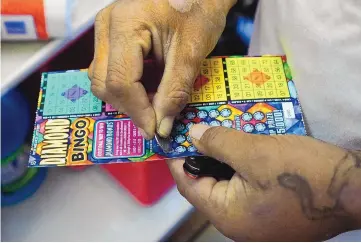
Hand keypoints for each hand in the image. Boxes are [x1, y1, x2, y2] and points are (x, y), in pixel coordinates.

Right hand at [88, 0, 235, 138]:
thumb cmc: (198, 10)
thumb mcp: (192, 52)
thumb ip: (174, 91)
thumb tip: (161, 127)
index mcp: (125, 24)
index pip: (120, 81)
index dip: (137, 111)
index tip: (155, 130)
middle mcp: (106, 26)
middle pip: (104, 83)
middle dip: (130, 107)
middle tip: (157, 118)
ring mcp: (105, 30)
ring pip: (102, 79)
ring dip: (126, 98)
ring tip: (154, 102)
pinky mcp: (110, 36)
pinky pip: (109, 70)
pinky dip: (127, 87)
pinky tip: (147, 88)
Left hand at [168, 124, 360, 240]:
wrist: (355, 190)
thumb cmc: (302, 173)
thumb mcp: (255, 152)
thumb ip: (218, 143)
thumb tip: (192, 135)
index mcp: (226, 214)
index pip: (188, 185)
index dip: (177, 159)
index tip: (172, 136)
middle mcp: (236, 221)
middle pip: (206, 184)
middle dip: (200, 155)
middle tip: (196, 127)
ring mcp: (255, 217)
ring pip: (227, 182)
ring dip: (221, 157)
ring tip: (217, 130)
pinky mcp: (270, 208)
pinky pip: (245, 185)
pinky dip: (239, 165)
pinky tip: (241, 144)